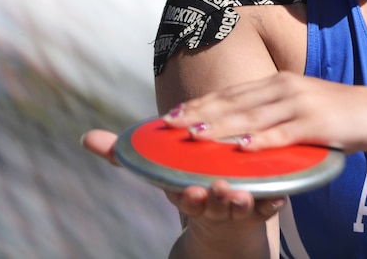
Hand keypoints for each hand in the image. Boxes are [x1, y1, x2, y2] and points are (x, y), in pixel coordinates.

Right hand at [81, 128, 282, 255]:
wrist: (223, 228)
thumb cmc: (189, 188)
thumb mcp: (160, 176)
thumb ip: (125, 157)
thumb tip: (85, 138)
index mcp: (187, 194)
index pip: (184, 196)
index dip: (186, 195)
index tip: (189, 190)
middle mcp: (213, 204)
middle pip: (214, 204)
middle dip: (217, 199)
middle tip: (222, 189)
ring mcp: (239, 208)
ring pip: (242, 206)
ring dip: (245, 201)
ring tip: (248, 193)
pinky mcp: (263, 205)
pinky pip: (270, 205)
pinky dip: (274, 200)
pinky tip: (281, 194)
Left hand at [161, 72, 366, 153]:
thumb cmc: (342, 113)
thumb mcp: (303, 106)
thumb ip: (276, 113)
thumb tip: (243, 128)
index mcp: (280, 83)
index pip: (232, 93)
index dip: (201, 103)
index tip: (172, 114)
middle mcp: (286, 88)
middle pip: (235, 102)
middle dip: (200, 114)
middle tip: (170, 125)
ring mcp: (301, 105)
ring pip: (253, 117)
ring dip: (222, 126)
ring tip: (194, 135)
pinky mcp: (317, 124)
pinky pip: (284, 135)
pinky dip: (261, 141)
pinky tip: (242, 148)